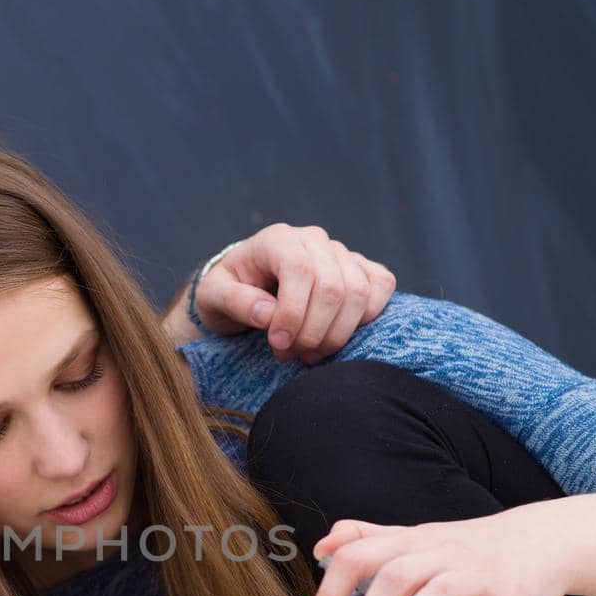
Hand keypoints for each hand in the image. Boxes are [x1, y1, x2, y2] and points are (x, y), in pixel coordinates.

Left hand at [193, 223, 395, 363]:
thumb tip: (268, 314)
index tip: (278, 343)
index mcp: (277, 240)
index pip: (299, 270)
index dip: (293, 313)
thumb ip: (234, 301)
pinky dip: (367, 317)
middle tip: (291, 355)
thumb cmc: (229, 291)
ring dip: (336, 334)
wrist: (247, 286)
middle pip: (333, 287)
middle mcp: (313, 240)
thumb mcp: (213, 296)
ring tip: (308, 353)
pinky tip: (336, 335)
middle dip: (313, 332)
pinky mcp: (361, 268)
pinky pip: (382, 286)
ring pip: (359, 292)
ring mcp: (341, 252)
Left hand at [309, 508, 571, 595]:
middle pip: (393, 576)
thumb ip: (370, 538)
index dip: (331, 590)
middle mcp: (440, 556)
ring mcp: (477, 576)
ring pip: (438, 593)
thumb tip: (323, 546)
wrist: (544, 539)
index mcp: (411, 544)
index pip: (357, 556)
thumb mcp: (417, 536)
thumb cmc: (469, 546)